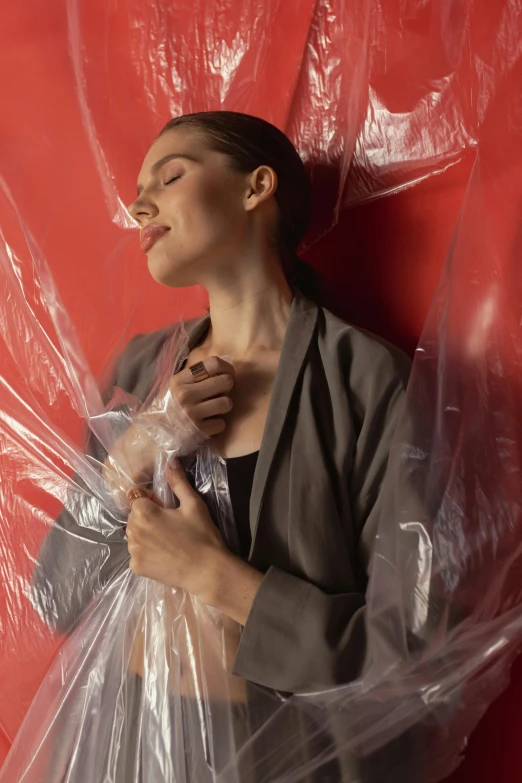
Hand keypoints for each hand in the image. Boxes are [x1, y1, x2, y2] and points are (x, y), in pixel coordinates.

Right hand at [103, 355, 234, 506]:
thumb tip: (220, 365)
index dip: (225, 367)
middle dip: (227, 387)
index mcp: (180, 381)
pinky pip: (221, 423)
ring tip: (214, 410)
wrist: (149, 440)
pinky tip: (208, 424)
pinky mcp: (199, 431)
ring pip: (227, 403)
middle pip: (225, 381)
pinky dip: (217, 425)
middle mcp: (186, 395)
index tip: (225, 374)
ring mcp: (193, 413)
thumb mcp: (172, 389)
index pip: (212, 364)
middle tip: (221, 393)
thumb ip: (192, 378)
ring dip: (224, 407)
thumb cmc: (163, 411)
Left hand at [125, 458, 228, 602]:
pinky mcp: (136, 568)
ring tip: (168, 541)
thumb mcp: (193, 504)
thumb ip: (178, 482)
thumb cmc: (202, 535)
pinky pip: (137, 553)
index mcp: (144, 513)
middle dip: (147, 517)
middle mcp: (132, 532)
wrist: (207, 572)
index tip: (168, 510)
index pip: (138, 498)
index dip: (153, 501)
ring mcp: (133, 552)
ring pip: (134, 535)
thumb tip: (170, 461)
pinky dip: (146, 552)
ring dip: (145, 534)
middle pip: (134, 517)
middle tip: (171, 526)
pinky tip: (164, 555)